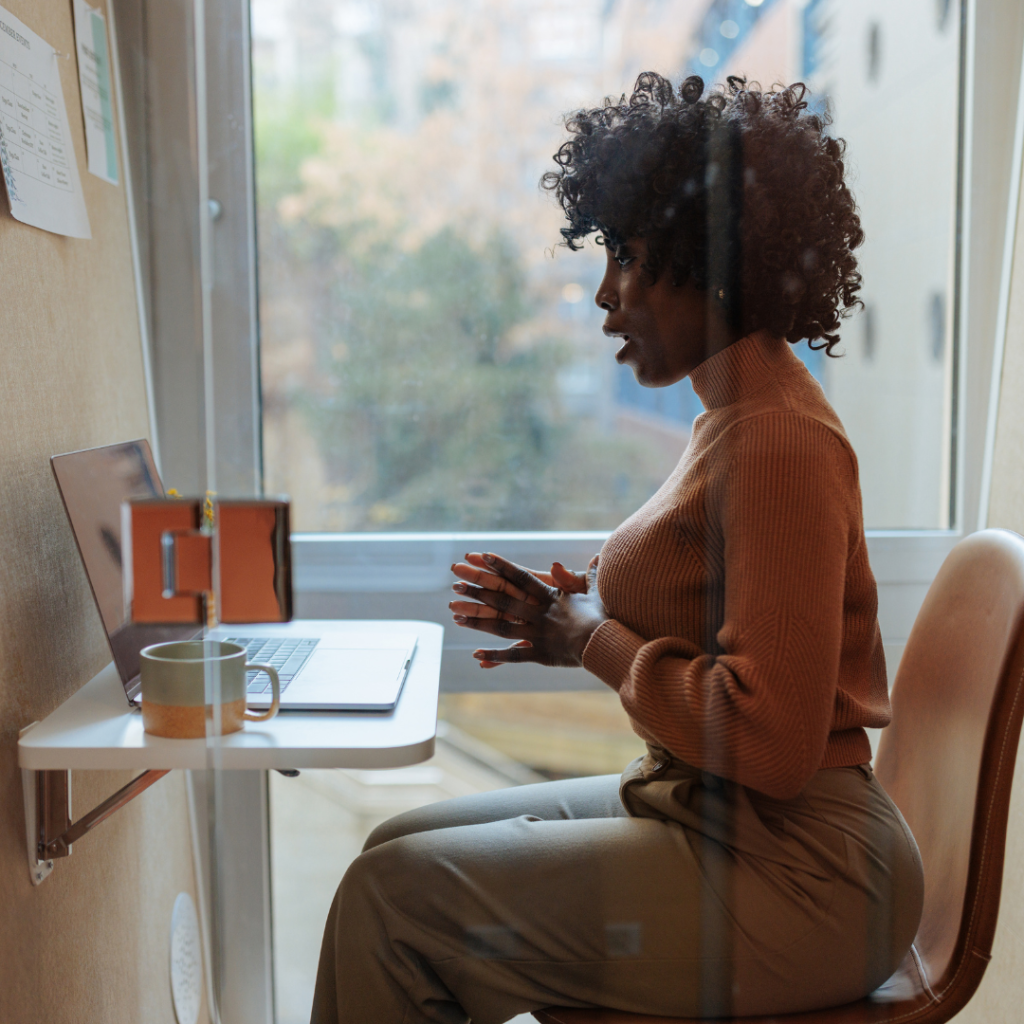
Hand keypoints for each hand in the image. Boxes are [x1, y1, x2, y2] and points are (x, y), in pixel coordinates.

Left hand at [449, 552, 605, 667]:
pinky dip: (494, 657)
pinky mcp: (539, 653)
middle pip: (502, 600)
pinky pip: (513, 655)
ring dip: (477, 621)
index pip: (521, 577)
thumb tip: (596, 555)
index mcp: (549, 597)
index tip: (482, 556)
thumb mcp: (595, 593)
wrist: (606, 645)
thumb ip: (590, 575)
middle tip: (455, 584)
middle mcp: (538, 613)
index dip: (501, 566)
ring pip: (501, 626)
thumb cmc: (602, 618)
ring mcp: (536, 633)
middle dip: (477, 592)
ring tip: (455, 616)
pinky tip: (475, 655)